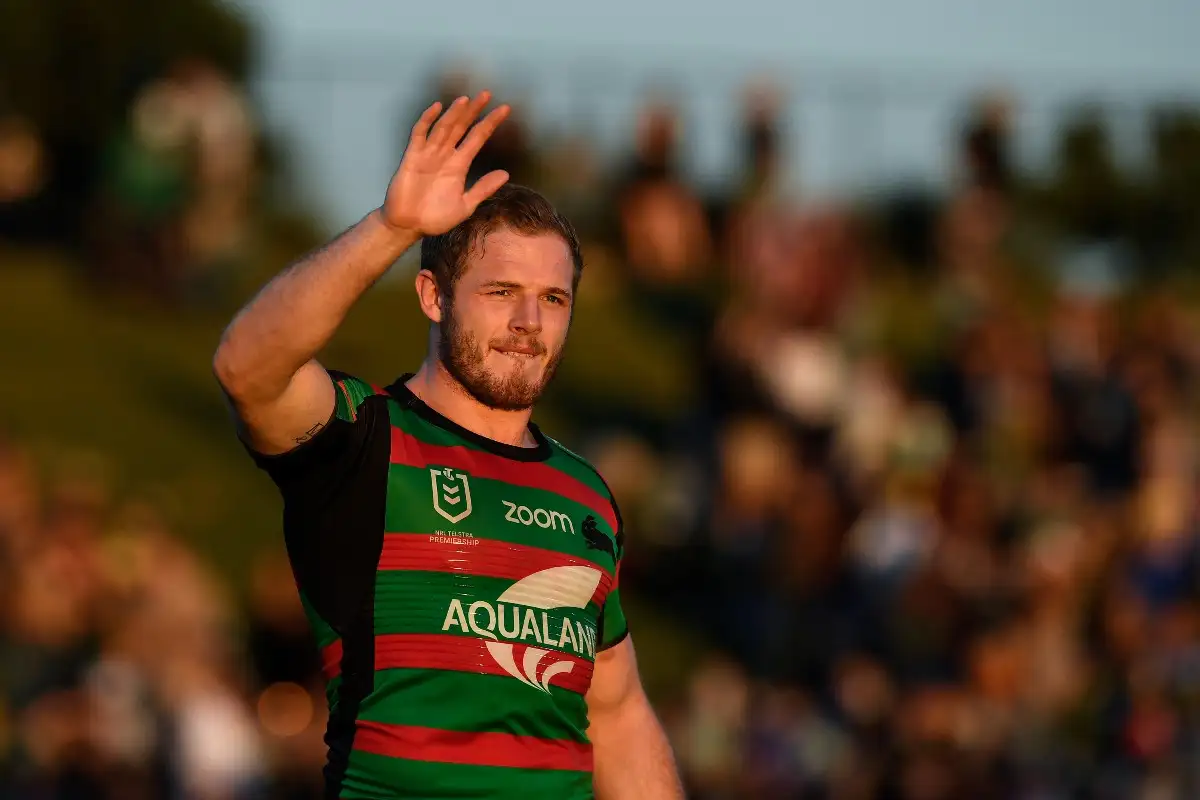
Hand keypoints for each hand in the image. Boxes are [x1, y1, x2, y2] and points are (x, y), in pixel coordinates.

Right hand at [381, 91, 510, 235]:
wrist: (408, 227)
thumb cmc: (435, 218)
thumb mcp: (465, 205)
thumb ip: (483, 189)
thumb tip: (506, 174)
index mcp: (459, 165)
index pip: (478, 138)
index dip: (490, 123)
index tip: (504, 109)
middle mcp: (445, 156)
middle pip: (461, 127)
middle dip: (474, 111)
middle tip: (486, 94)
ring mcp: (428, 154)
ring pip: (444, 128)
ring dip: (454, 113)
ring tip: (467, 99)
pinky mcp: (412, 157)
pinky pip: (420, 134)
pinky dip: (427, 120)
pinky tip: (437, 108)